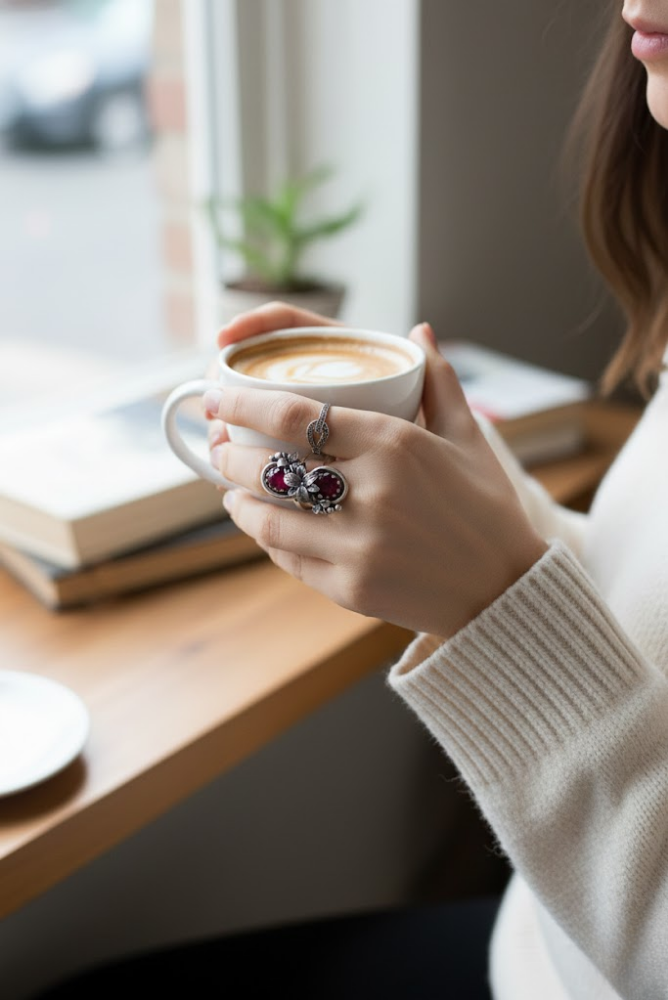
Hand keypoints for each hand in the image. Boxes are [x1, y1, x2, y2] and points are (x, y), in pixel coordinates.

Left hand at [206, 322, 547, 638]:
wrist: (506, 589)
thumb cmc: (487, 508)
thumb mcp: (470, 437)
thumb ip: (439, 380)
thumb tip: (419, 330)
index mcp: (394, 444)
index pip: (293, 415)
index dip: (242, 404)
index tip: (219, 397)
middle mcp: (371, 493)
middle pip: (268, 467)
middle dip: (228, 455)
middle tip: (215, 445)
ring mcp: (358, 546)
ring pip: (268, 520)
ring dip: (237, 501)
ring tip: (228, 489)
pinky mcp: (350, 589)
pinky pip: (289, 560)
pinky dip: (269, 540)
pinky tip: (263, 526)